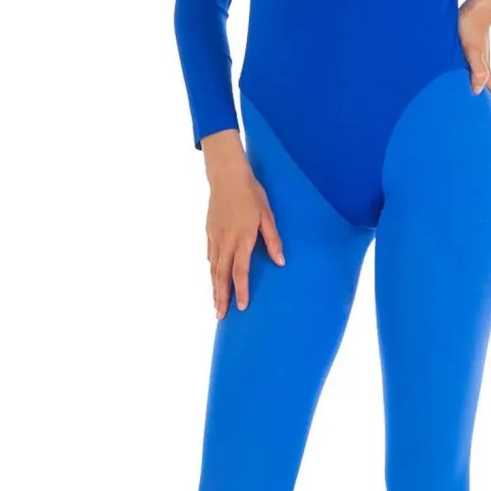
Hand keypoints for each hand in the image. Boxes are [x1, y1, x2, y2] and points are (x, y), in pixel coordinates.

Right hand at [201, 129, 283, 318]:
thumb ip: (273, 240)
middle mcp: (225, 241)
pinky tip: (213, 278)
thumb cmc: (251, 194)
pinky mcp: (209, 232)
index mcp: (241, 239)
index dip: (240, 290)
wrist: (226, 175)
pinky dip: (211, 270)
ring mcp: (214, 237)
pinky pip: (210, 256)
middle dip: (221, 297)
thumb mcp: (267, 216)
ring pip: (213, 268)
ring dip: (214, 288)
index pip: (240, 271)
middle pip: (221, 275)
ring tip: (215, 305)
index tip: (241, 307)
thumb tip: (280, 262)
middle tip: (220, 316)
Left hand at [458, 0, 490, 114]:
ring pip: (481, 86)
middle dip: (487, 110)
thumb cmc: (470, 28)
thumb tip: (478, 91)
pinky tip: (457, 89)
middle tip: (478, 124)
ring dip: (478, 99)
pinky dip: (470, 86)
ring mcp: (479, 65)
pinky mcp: (472, 58)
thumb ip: (476, 69)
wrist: (475, 7)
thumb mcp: (471, 50)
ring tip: (465, 111)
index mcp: (486, 74)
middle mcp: (484, 72)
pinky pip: (473, 77)